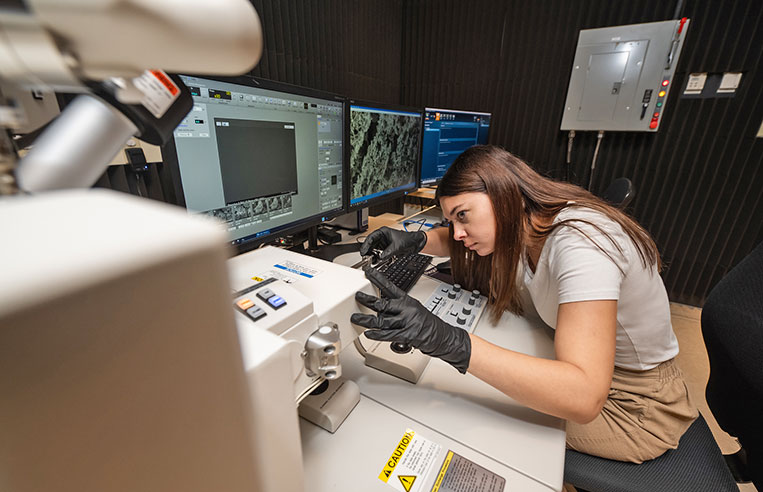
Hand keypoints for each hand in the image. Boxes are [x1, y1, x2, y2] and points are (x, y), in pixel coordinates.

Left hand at [351, 267, 470, 372]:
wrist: (442, 335)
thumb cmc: (427, 323)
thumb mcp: (414, 309)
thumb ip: (396, 308)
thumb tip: (379, 309)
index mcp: (407, 300)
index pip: (390, 286)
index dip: (377, 278)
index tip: (367, 271)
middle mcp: (407, 309)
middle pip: (383, 303)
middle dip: (367, 300)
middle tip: (357, 296)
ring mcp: (407, 321)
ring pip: (382, 320)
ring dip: (366, 320)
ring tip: (356, 318)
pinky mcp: (408, 334)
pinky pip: (388, 334)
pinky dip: (377, 335)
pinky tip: (368, 333)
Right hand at [359, 226, 426, 259]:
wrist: (416, 244)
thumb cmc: (408, 239)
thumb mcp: (397, 246)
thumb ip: (388, 252)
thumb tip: (381, 257)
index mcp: (383, 232)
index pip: (371, 238)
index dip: (366, 245)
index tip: (363, 252)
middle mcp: (382, 238)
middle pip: (371, 245)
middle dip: (368, 252)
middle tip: (366, 258)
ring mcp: (384, 244)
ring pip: (374, 251)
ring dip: (373, 256)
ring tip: (372, 261)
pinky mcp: (386, 250)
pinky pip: (379, 255)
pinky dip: (378, 259)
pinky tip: (378, 261)